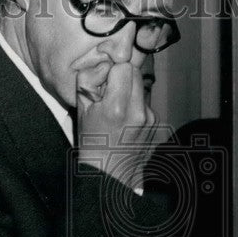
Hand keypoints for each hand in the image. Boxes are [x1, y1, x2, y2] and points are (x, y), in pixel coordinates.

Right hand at [76, 62, 157, 191]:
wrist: (110, 172)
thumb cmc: (92, 141)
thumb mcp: (81, 109)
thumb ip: (88, 79)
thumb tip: (105, 64)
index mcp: (117, 107)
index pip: (123, 67)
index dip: (112, 72)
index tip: (104, 85)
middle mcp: (138, 112)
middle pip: (136, 72)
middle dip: (122, 78)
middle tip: (110, 94)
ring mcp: (150, 118)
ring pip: (141, 86)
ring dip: (130, 92)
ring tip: (118, 111)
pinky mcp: (157, 122)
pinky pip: (145, 102)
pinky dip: (136, 106)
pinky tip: (127, 122)